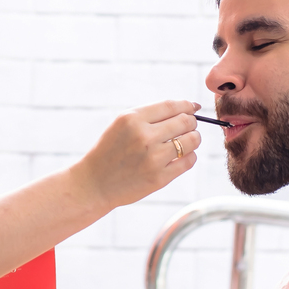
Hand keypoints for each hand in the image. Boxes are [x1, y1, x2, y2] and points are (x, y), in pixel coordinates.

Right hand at [71, 101, 201, 209]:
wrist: (94, 183)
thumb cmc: (110, 151)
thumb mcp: (121, 125)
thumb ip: (150, 115)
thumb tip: (189, 108)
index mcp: (132, 119)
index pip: (171, 106)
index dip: (187, 105)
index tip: (193, 107)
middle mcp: (144, 136)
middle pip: (185, 121)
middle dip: (192, 122)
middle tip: (188, 127)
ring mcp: (153, 158)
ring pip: (192, 140)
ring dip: (193, 138)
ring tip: (186, 142)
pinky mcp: (159, 177)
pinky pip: (189, 161)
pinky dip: (190, 156)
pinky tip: (181, 156)